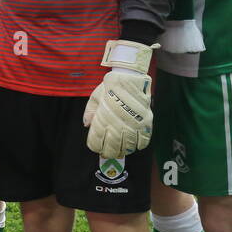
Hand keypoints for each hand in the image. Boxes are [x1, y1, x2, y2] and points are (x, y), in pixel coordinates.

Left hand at [83, 39, 154, 158]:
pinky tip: (135, 145)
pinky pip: (143, 141)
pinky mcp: (144, 123)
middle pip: (111, 149)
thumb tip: (87, 125)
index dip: (96, 147)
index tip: (97, 147)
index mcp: (102, 120)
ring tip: (120, 150)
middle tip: (108, 153)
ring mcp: (132, 125)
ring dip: (123, 152)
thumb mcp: (94, 98)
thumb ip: (89, 113)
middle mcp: (116, 125)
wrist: (129, 78)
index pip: (96, 143)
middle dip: (108, 153)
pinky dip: (138, 146)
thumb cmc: (110, 87)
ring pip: (127, 148)